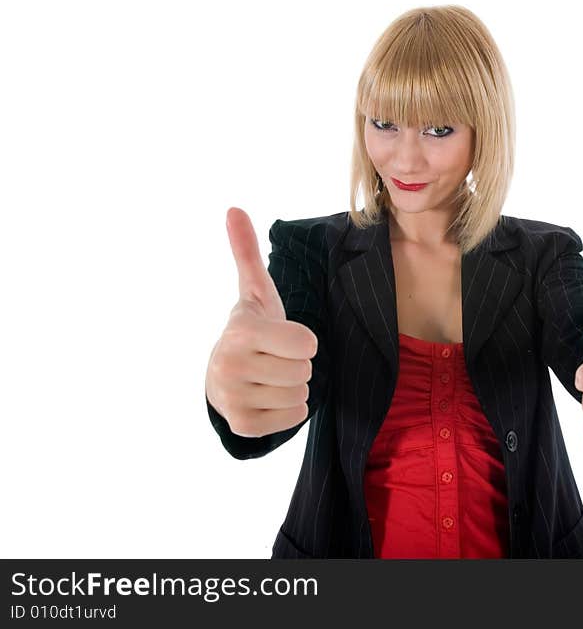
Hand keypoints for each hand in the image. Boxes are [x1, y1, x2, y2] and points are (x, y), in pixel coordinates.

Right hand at [205, 207, 317, 437]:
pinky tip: (269, 397)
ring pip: (300, 395)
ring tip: (271, 376)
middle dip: (297, 364)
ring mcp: (233, 398)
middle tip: (275, 358)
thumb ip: (247, 252)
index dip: (303, 340)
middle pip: (305, 371)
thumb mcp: (255, 292)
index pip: (306, 344)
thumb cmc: (252, 330)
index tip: (284, 337)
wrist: (224, 375)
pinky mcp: (242, 424)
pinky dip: (288, 411)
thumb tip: (234, 209)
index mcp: (240, 330)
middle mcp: (230, 365)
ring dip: (293, 386)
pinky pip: (292, 419)